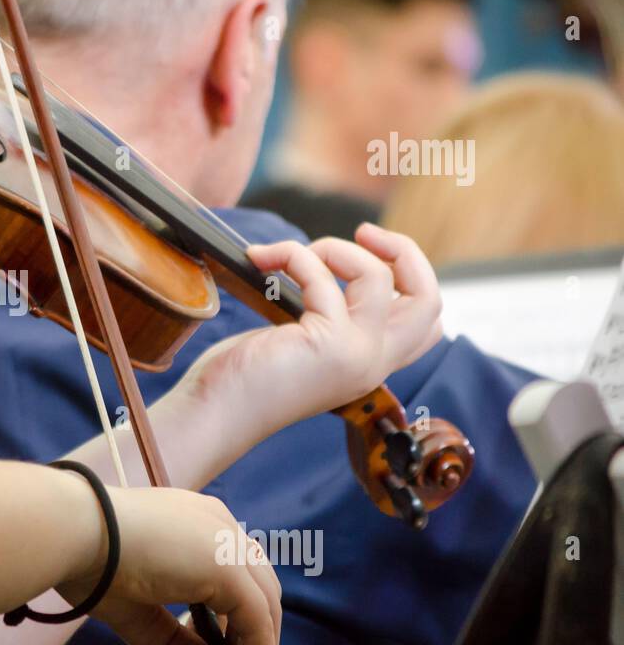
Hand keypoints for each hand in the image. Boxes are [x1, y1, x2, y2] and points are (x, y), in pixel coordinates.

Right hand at [55, 486, 280, 644]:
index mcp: (196, 522)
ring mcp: (227, 543)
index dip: (236, 619)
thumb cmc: (89, 558)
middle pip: (260, 588)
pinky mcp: (229, 567)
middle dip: (253, 638)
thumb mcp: (139, 611)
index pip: (235, 573)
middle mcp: (219, 525)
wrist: (73, 532)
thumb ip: (179, 642)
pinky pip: (258, 623)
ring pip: (266, 606)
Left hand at [179, 223, 442, 438]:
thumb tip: (324, 261)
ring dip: (334, 248)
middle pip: (430, 299)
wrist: (216, 412)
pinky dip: (291, 255)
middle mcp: (373, 363)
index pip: (427, 324)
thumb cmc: (243, 376)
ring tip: (293, 254)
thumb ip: (325, 315)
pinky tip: (261, 259)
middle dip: (404, 251)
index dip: (411, 277)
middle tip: (362, 232)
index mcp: (369, 363)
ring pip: (380, 276)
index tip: (370, 252)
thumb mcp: (299, 341)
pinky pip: (321, 275)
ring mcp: (357, 355)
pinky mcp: (329, 343)